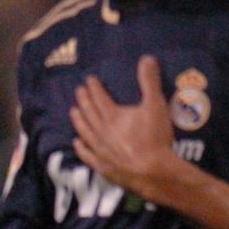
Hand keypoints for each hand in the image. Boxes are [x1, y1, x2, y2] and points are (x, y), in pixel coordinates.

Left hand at [70, 55, 179, 199]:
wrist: (153, 170)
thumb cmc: (155, 137)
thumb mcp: (155, 106)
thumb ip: (149, 82)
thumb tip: (146, 58)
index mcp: (113, 116)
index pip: (99, 98)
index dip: (94, 88)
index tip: (88, 80)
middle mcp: (101, 131)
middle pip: (89, 113)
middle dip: (83, 100)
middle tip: (78, 91)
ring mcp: (99, 150)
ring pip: (84, 131)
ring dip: (78, 120)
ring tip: (73, 111)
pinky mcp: (101, 166)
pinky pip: (87, 155)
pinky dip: (80, 147)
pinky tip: (76, 142)